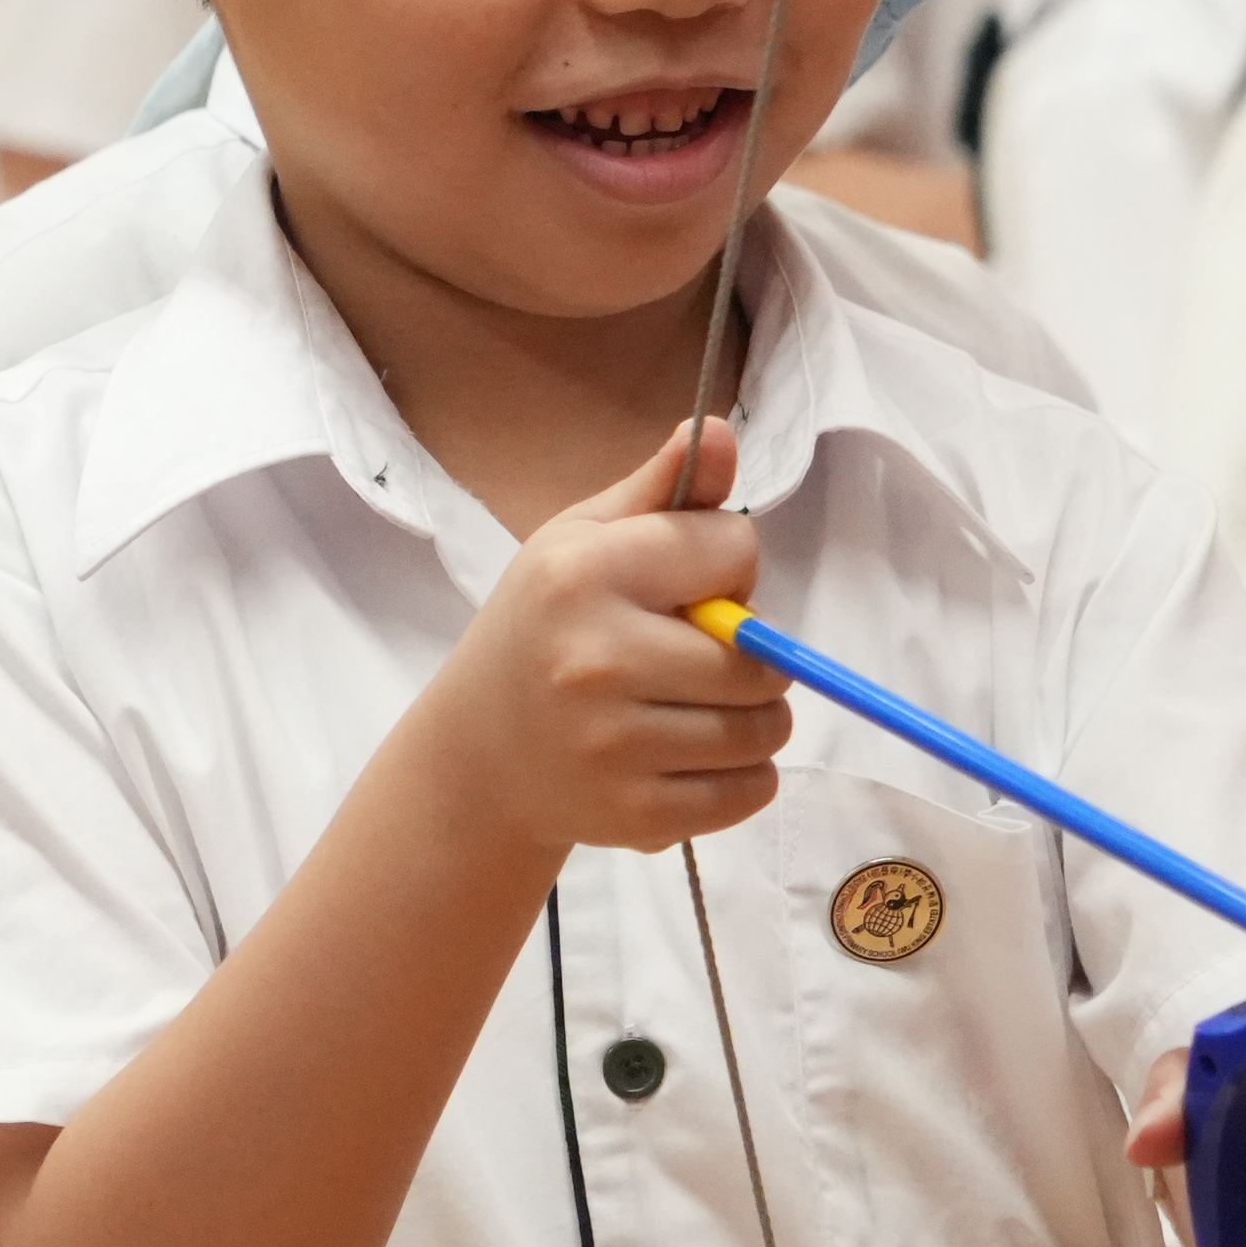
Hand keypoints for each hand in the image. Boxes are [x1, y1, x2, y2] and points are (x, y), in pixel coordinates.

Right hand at [413, 420, 790, 857]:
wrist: (479, 753)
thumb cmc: (543, 627)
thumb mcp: (581, 541)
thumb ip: (661, 492)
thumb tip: (716, 432)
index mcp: (586, 575)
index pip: (734, 549)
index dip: (728, 563)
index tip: (689, 584)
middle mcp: (597, 659)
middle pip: (760, 655)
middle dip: (752, 653)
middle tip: (704, 654)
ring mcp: (616, 747)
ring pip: (766, 729)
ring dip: (755, 718)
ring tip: (702, 705)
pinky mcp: (636, 814)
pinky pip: (751, 792)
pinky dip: (745, 777)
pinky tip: (697, 755)